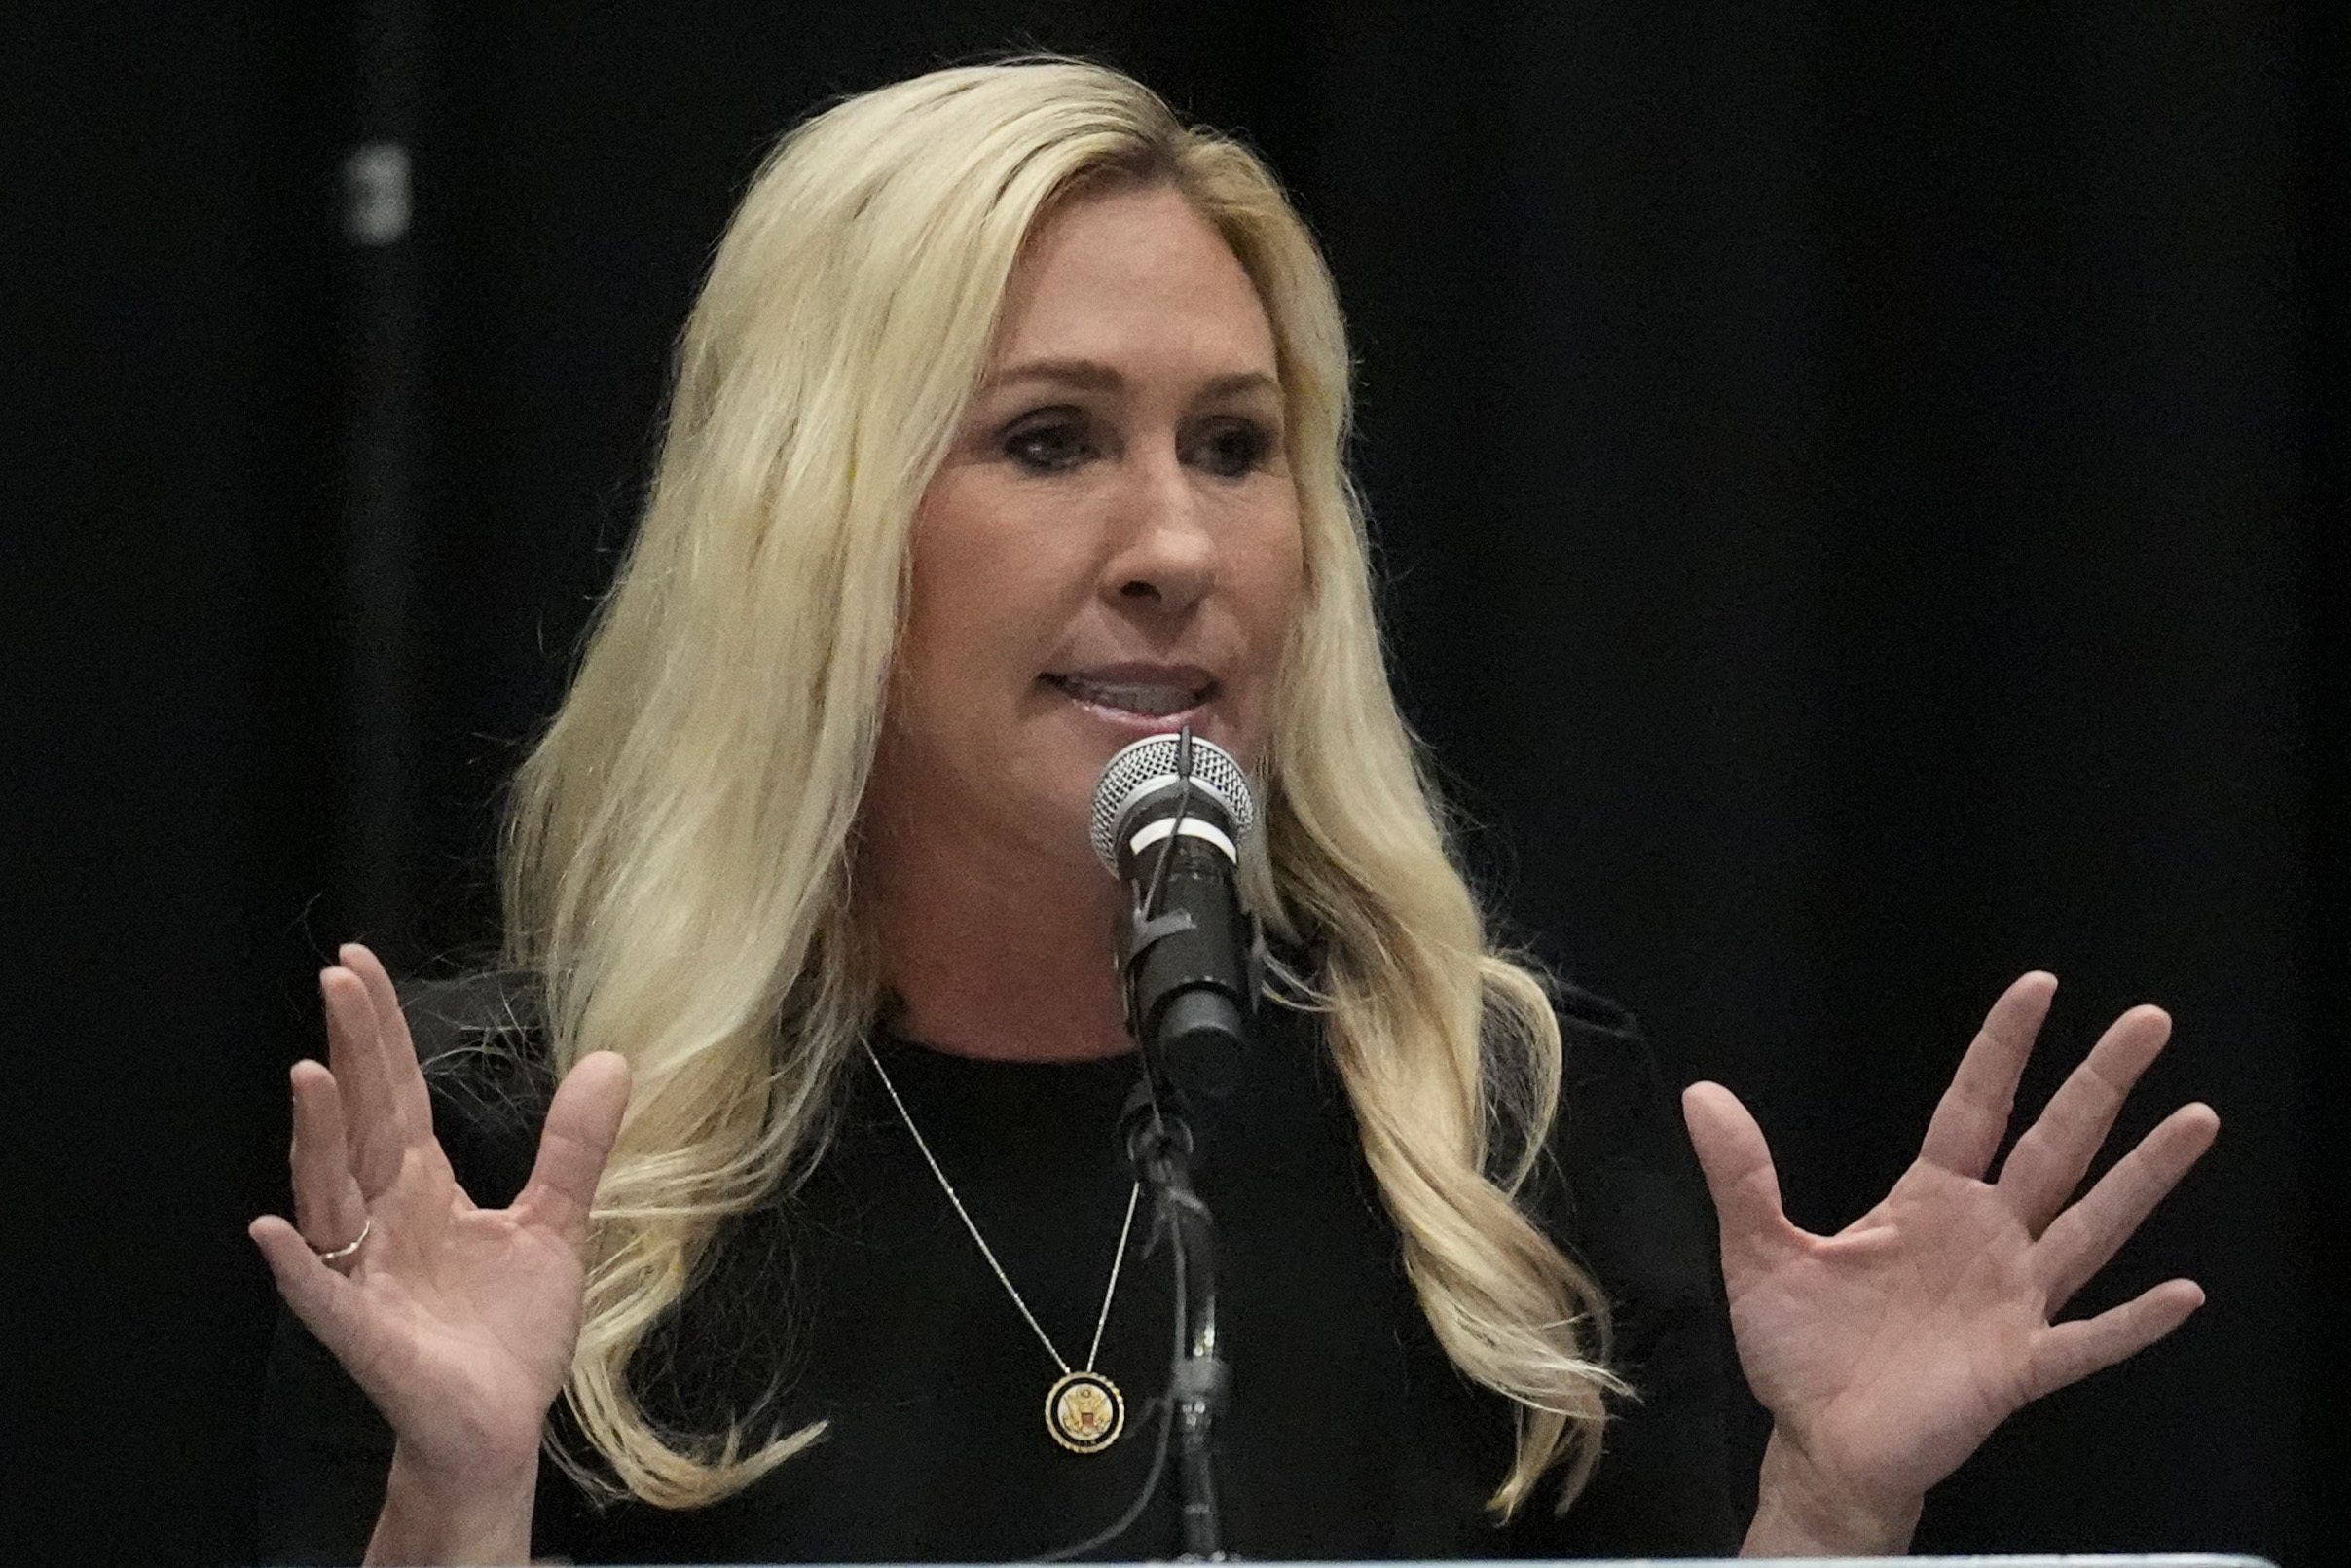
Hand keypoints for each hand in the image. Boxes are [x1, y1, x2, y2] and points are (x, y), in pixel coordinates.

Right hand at [248, 945, 629, 1547]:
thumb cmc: (508, 1331)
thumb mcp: (554, 1224)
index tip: (357, 964)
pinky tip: (277, 1227)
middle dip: (350, 1056)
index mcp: (424, 1188)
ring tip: (311, 1077)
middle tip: (336, 982)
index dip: (379, 1032)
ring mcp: (367, 1273)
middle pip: (362, 1123)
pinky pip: (322, 1293)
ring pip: (331, 1194)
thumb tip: (612, 1060)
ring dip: (317, 1139)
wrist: (500, 1425)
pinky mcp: (365, 1333)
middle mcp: (384, 1219)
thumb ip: (573, 1146)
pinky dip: (299, 1262)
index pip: (397, 1095)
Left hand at [1682, 972, 2217, 1554]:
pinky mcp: (2019, 1365)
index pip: (1975, 1106)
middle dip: (2100, 1084)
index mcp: (1928, 1201)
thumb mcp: (1760, 1250)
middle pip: (2055, 1145)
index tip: (2040, 987)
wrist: (1818, 1445)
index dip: (2005, 1048)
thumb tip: (1700, 1094)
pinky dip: (2135, 1321)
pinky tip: (2183, 1292)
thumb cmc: (1801, 1350)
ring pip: (2092, 1225)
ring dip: (2144, 1175)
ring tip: (2198, 1118)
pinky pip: (2087, 1339)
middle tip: (2150, 1022)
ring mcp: (2011, 1300)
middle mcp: (1985, 1238)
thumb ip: (1741, 1174)